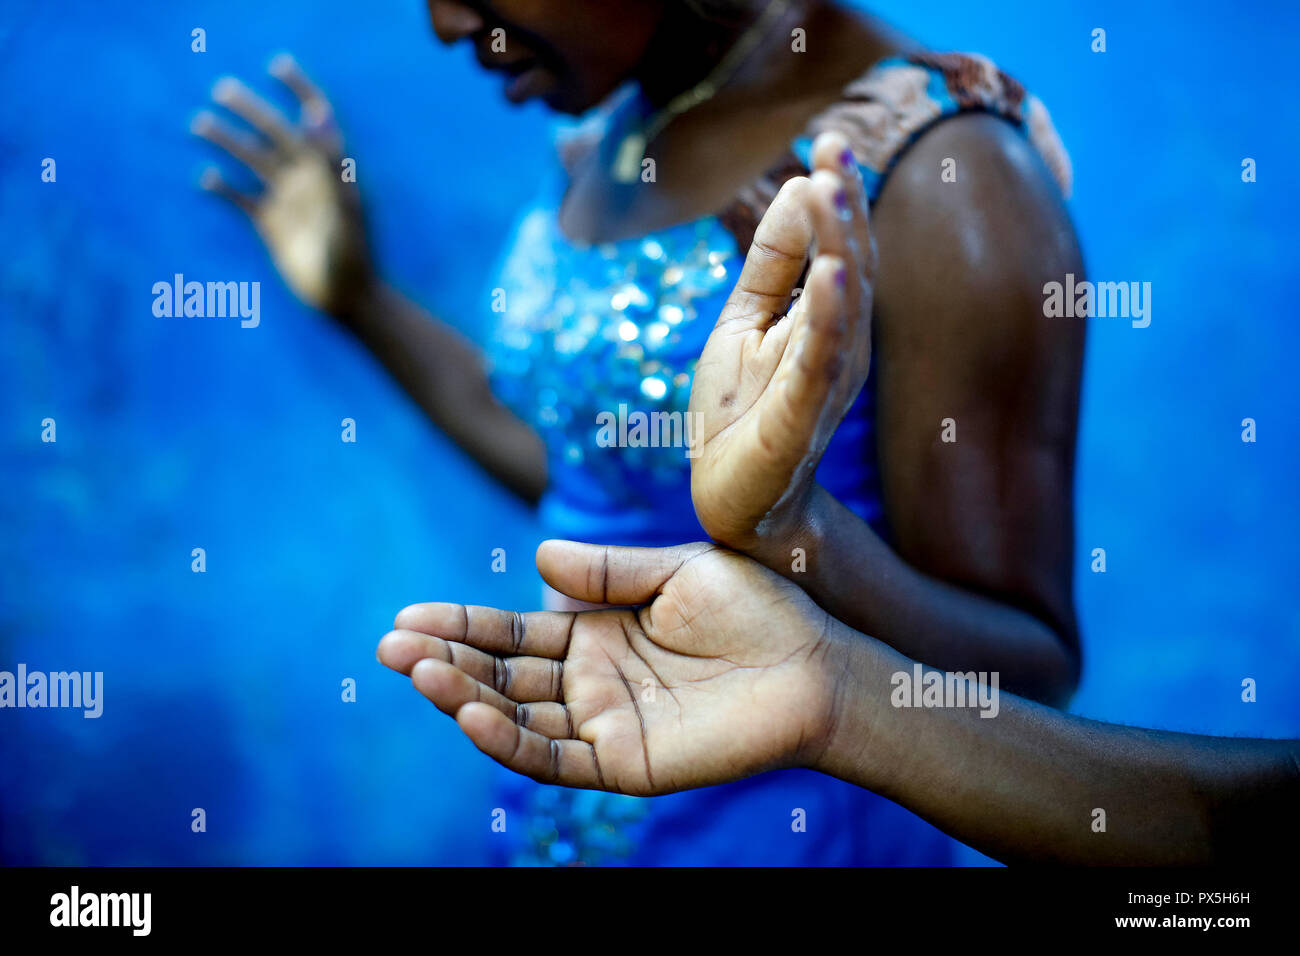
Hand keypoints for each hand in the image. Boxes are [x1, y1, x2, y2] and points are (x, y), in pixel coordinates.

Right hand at [192, 54, 372, 316]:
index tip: (275, 65)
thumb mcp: (345, 205)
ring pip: (252, 160)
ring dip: (227, 141)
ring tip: (199, 122)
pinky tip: (204, 177)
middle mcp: (307, 178)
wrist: (345, 298)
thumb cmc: (353, 253)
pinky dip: (223, 188)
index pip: (316, 117)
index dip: (300, 90)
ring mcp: (287, 200)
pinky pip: (242, 199)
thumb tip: (316, 115)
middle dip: (250, 109)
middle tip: (220, 88)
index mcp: (330, 168)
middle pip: (274, 132)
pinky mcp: (270, 226)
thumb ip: (331, 161)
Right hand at [377, 541, 844, 794]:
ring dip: (464, 697)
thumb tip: (535, 562)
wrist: (815, 662)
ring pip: (517, 716)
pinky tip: (470, 715)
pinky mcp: (625, 762)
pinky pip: (555, 757)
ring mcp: (604, 724)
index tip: (408, 615)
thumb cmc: (756, 610)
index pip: (511, 633)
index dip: (461, 625)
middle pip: (501, 675)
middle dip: (445, 660)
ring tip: (417, 671)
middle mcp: (590, 681)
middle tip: (388, 644)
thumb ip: (607, 573)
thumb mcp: (674, 572)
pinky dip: (509, 741)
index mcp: (596, 633)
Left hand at [689, 131, 875, 552]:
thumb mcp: (745, 321)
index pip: (840, 248)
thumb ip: (771, 262)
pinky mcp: (800, 419)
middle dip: (844, 206)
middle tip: (834, 146)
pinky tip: (833, 276)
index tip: (828, 138)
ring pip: (842, 309)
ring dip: (841, 248)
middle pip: (850, 268)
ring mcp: (824, 384)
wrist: (734, 499)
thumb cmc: (743, 413)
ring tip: (833, 191)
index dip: (837, 194)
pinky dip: (829, 319)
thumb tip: (796, 186)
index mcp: (827, 322)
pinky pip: (820, 363)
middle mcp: (840, 348)